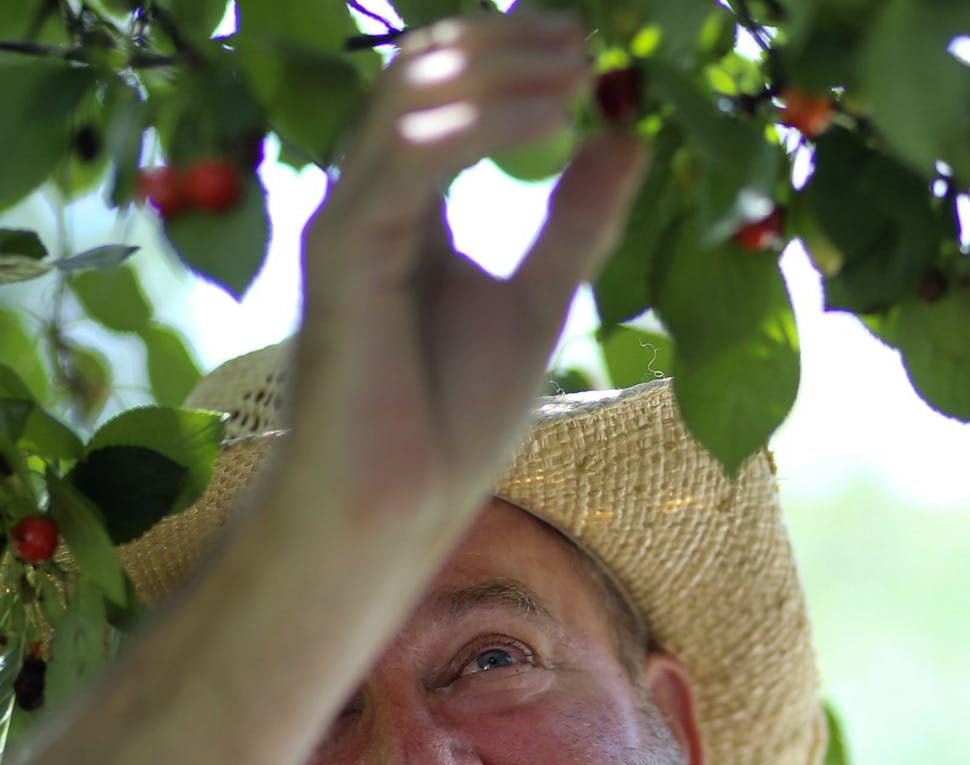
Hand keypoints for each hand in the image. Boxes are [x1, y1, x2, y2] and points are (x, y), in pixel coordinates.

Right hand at [285, 11, 647, 525]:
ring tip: (582, 71)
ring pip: (410, 93)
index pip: (448, 93)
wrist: (392, 512)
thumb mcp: (538, 303)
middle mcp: (371, 197)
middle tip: (591, 45)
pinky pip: (411, 153)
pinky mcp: (344, 250)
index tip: (595, 57)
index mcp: (410, 206)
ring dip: (503, 66)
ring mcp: (350, 218)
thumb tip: (625, 137)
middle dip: (508, 41)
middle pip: (423, 71)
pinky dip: (486, 121)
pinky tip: (554, 117)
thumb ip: (574, 221)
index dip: (514, 56)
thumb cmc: (448, 422)